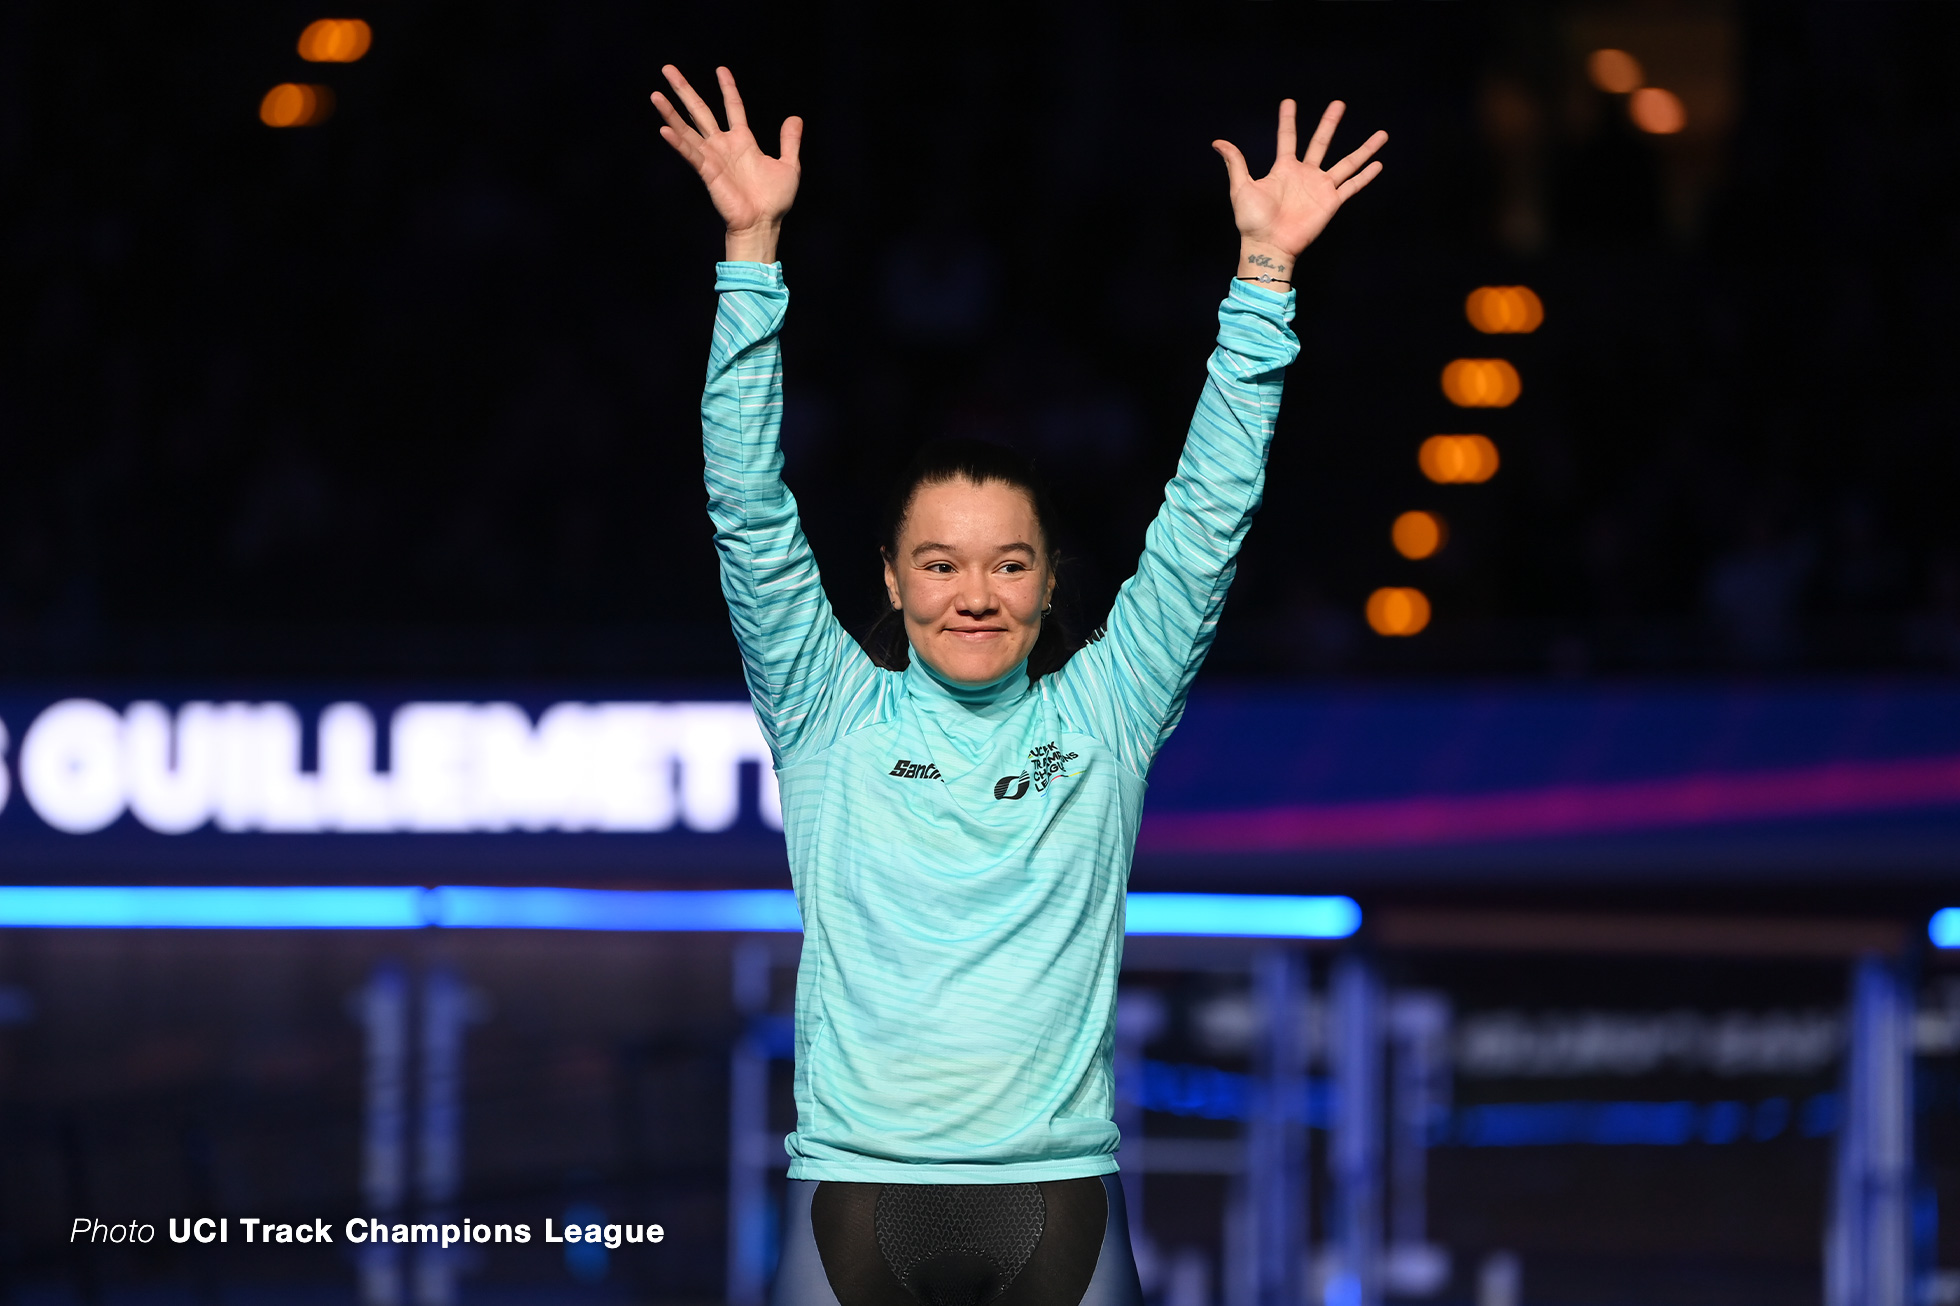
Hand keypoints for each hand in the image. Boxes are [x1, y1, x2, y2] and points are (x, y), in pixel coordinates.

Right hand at [651, 66, 801, 261]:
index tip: (721, 69)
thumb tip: (795, 118)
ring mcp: (713, 157)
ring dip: (670, 112)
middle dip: (684, 90)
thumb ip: (789, 141)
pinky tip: (664, 129)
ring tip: (655, 94)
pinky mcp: (708, 172)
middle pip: (701, 110)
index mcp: (743, 141)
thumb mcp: (789, 165)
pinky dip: (677, 142)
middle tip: (668, 69)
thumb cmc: (774, 201)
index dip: (727, 88)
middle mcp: (723, 145)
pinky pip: (690, 153)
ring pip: (687, 129)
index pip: (733, 107)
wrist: (764, 223)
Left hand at [1213, 100, 1385, 279]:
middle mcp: (1305, 175)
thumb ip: (1235, 162)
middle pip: (1321, 143)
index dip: (1288, 121)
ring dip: (1364, 149)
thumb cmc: (1252, 221)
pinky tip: (1379, 164)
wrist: (1268, 245)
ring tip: (1381, 134)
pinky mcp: (1331, 203)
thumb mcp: (1241, 187)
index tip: (1289, 102)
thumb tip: (1217, 142)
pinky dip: (1366, 176)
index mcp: (1284, 169)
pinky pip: (1352, 186)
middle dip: (1330, 123)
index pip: (1288, 139)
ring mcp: (1320, 188)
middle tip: (1339, 103)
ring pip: (1347, 163)